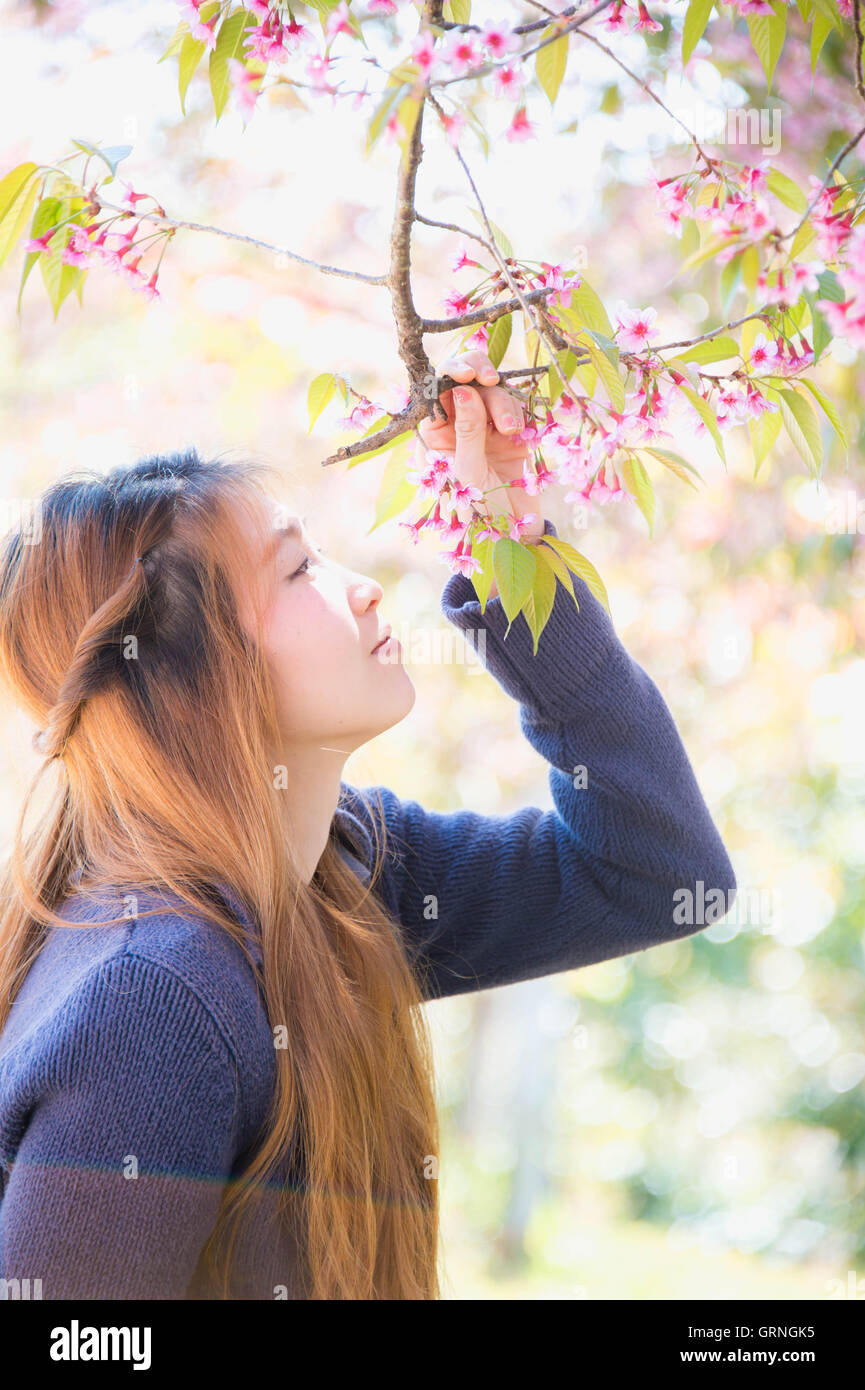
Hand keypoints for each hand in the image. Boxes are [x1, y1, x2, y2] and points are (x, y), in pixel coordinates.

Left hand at [417, 348, 544, 541]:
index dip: (451, 373)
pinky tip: (521, 437)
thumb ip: (466, 430)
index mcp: (434, 433)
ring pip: (494, 393)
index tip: (468, 374)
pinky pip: (517, 408)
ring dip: (504, 405)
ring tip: (511, 433)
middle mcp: (458, 424)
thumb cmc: (477, 511)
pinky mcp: (512, 433)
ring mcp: (486, 427)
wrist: (512, 535)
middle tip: (490, 379)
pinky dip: (521, 415)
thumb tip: (464, 390)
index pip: (436, 390)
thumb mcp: (467, 473)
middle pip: (466, 381)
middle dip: (479, 376)